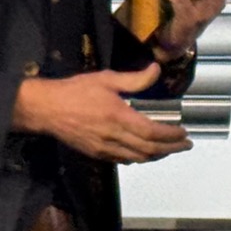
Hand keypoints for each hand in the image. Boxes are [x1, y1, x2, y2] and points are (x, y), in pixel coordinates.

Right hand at [13, 63, 191, 162]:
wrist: (45, 109)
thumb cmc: (75, 91)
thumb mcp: (106, 79)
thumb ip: (134, 79)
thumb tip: (157, 69)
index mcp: (118, 117)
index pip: (152, 132)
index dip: (171, 135)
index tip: (184, 133)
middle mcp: (113, 137)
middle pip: (149, 149)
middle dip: (171, 148)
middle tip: (185, 145)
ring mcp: (104, 148)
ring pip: (137, 158)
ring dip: (157, 155)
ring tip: (170, 149)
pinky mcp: (95, 153)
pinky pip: (122, 160)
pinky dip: (138, 158)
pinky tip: (144, 152)